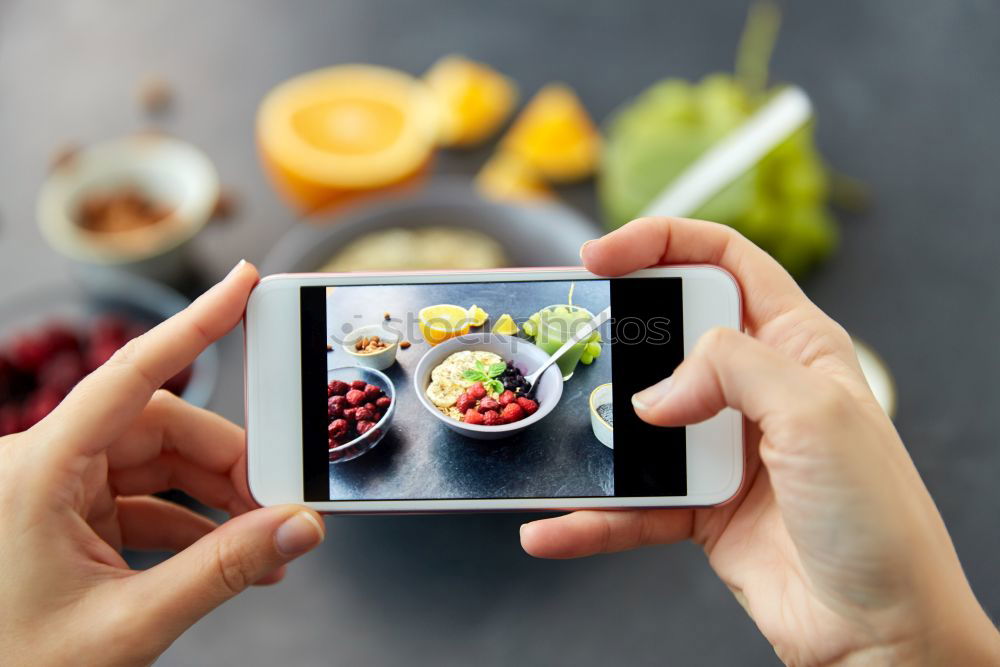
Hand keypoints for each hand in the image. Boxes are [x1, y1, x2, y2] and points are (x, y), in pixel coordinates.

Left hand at [0, 261, 324, 666]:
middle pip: (160, 426)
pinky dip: (190, 522)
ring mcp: (52, 490)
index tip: (242, 284)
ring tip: (264, 537)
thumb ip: (223, 570)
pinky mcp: (63, 517)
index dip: (195, 323)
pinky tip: (231, 553)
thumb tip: (296, 528)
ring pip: (156, 463)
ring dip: (215, 497)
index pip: (132, 374)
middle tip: (281, 497)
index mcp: (37, 470)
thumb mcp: (128, 622)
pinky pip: (142, 499)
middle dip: (228, 462)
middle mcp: (41, 465)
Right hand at [520, 218, 998, 665]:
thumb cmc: (877, 519)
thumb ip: (730, 369)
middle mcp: (755, 389)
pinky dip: (593, 516)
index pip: (722, 261)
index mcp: (795, 345)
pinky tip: (557, 526)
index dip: (660, 243)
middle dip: (617, 336)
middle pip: (667, 334)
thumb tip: (656, 394)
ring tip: (558, 440)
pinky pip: (632, 501)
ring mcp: (722, 447)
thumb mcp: (815, 413)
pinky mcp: (698, 505)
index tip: (601, 255)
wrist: (877, 628)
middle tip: (572, 341)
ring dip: (595, 435)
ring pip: (638, 421)